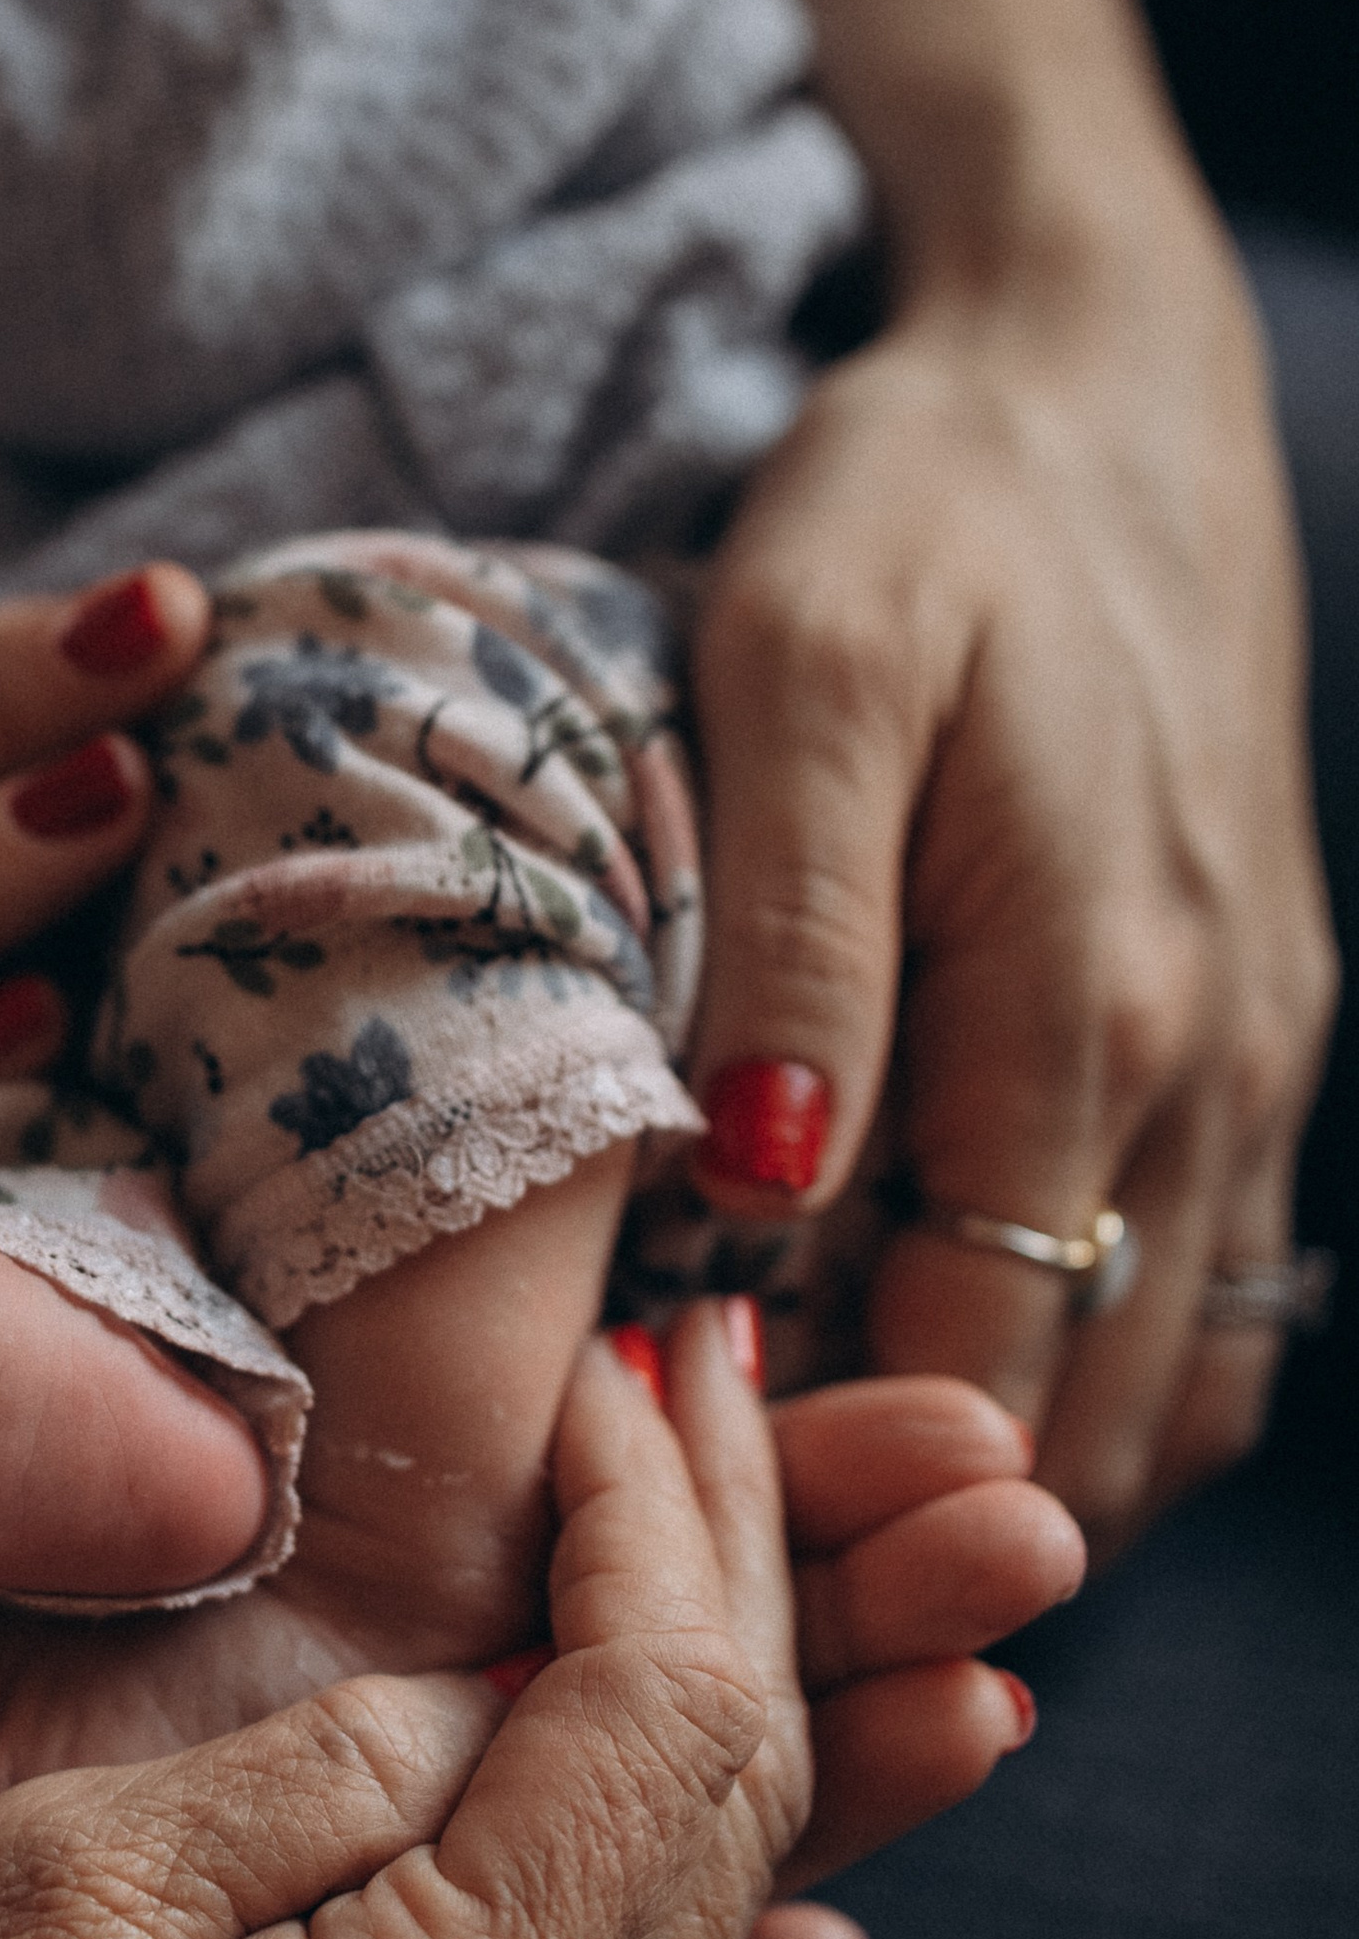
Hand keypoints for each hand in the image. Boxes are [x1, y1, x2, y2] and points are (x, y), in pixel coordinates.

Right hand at [0, 1310, 1025, 1938]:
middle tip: (719, 1371)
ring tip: (741, 1503)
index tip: (612, 1371)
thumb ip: (320, 1773)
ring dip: (733, 1688)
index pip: (650, 1724)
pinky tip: (813, 1883)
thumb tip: (505, 1676)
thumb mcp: (47, 1880)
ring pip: (709, 1903)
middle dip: (733, 1564)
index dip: (653, 1519)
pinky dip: (714, 1899)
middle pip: (726, 1806)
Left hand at [698, 0, 1337, 1550]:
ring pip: (1173, 1389)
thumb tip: (770, 1193)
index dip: (835, 1479)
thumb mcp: (811, 669)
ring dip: (1027, 1473)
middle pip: (1086, 1427)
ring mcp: (1255, 1063)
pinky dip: (1110, 1381)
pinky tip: (980, 1379)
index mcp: (1082, 1009)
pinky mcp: (1261, 1031)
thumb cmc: (923, 507)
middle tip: (745, 1565)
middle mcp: (1202, 1072)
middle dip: (926, 1525)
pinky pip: (1213, 1297)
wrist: (1107, 373)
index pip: (973, 1365)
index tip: (677, 1516)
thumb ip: (798, 939)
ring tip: (841, 1504)